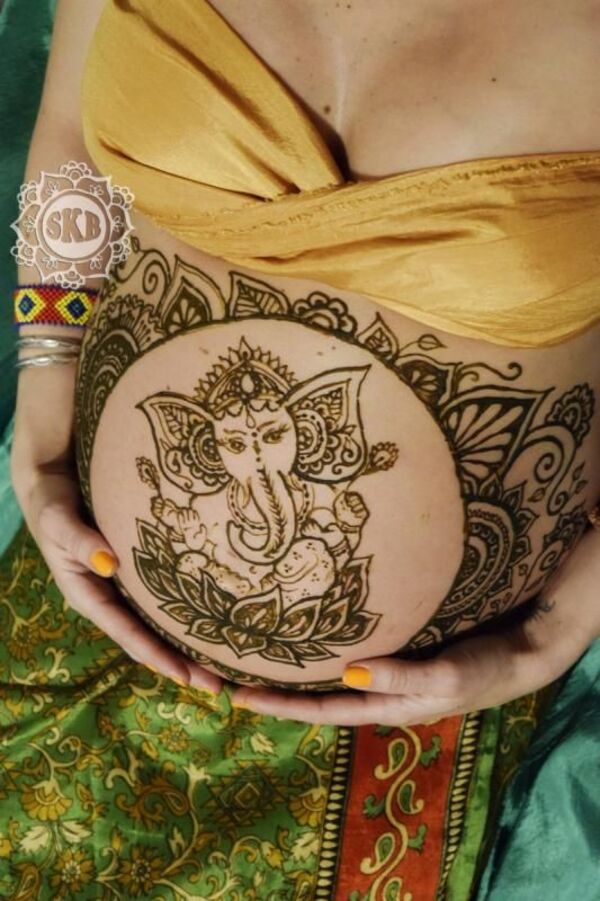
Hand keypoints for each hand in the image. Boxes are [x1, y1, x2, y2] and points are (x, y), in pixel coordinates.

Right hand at [12, 460, 222, 693]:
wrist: (55, 479)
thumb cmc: (53, 502)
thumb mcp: (59, 521)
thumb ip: (80, 541)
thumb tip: (108, 564)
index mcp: (87, 595)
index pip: (126, 633)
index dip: (155, 655)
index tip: (184, 676)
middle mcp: (109, 597)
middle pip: (148, 638)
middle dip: (181, 663)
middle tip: (217, 687)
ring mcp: (125, 586)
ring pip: (160, 623)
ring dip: (188, 645)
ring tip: (224, 666)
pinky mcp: (139, 570)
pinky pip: (166, 596)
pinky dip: (188, 612)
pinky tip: (216, 620)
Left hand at [230, 526, 599, 724]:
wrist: (519, 651)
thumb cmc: (484, 668)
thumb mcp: (445, 676)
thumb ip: (398, 676)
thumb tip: (345, 673)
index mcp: (382, 705)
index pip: (317, 709)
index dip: (275, 704)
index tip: (231, 695)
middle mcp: (375, 690)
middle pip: (314, 693)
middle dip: (272, 686)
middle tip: (226, 669)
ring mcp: (384, 671)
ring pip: (327, 672)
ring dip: (292, 666)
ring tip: (253, 649)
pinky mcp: (395, 649)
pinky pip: (346, 650)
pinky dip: (321, 645)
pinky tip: (306, 629)